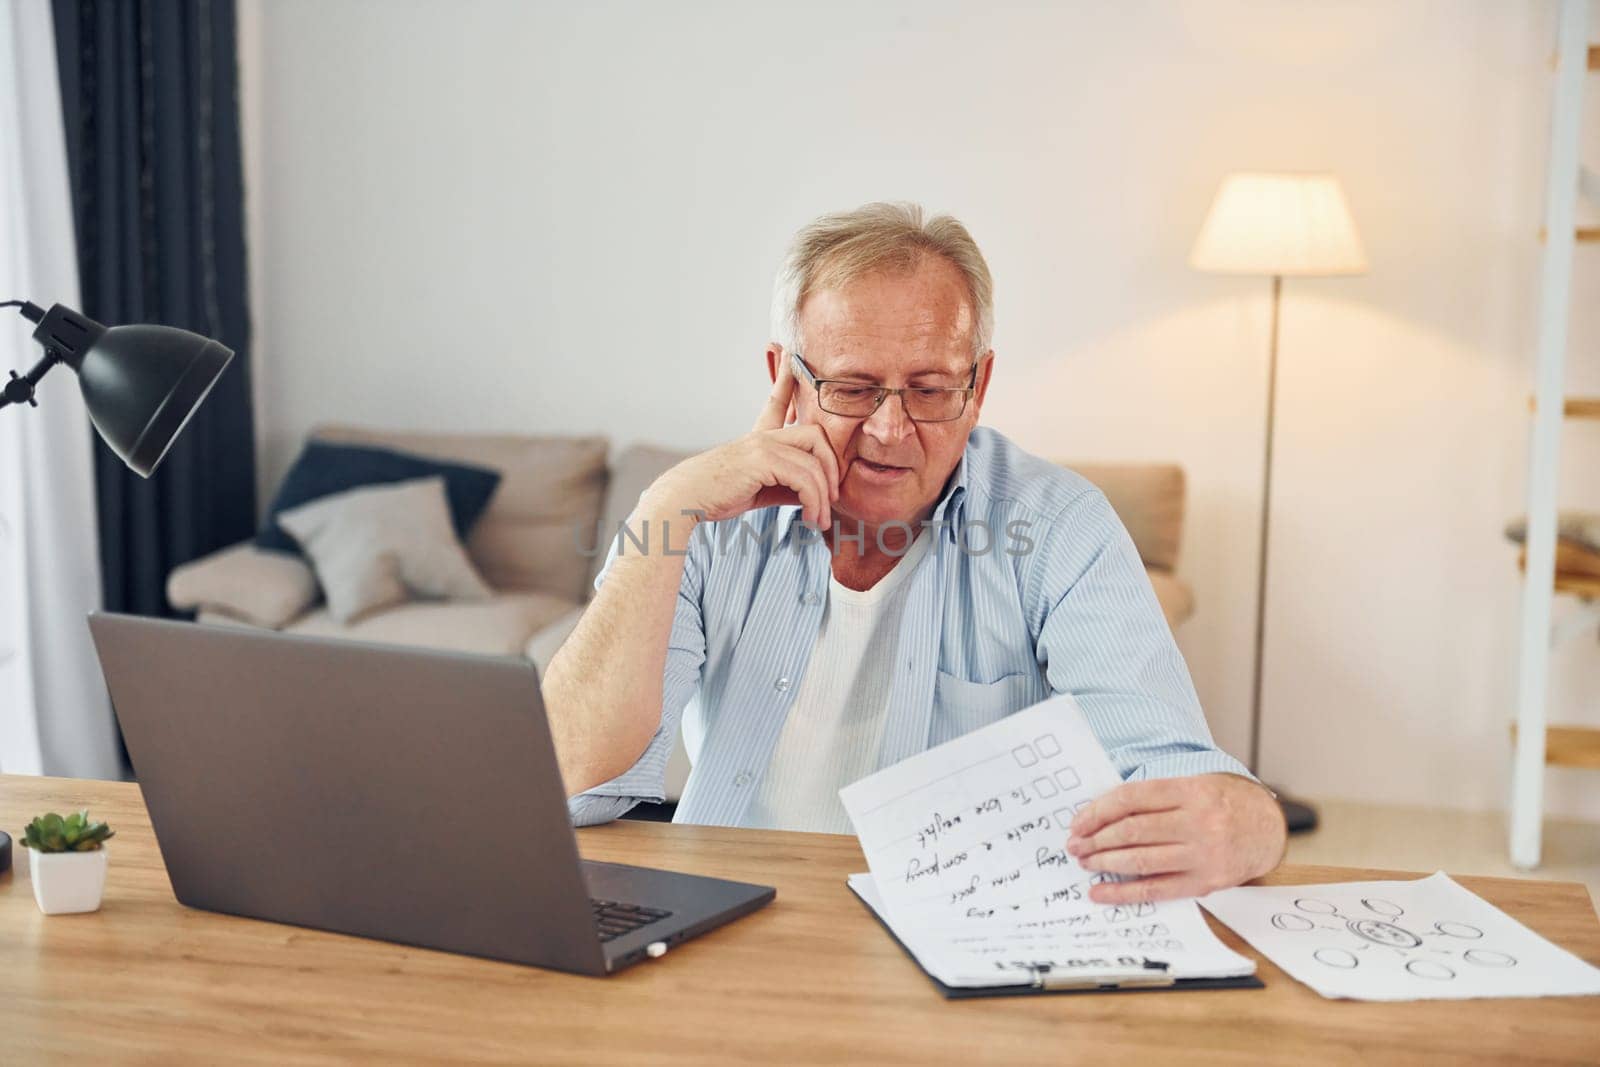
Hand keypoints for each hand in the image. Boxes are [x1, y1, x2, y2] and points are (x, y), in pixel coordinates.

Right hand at [639, 353, 840, 529]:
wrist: (684, 499)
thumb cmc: (716, 496)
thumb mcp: (757, 490)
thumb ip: (784, 487)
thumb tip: (811, 498)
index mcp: (758, 439)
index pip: (777, 403)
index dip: (786, 380)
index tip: (791, 358)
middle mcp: (762, 437)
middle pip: (815, 435)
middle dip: (832, 465)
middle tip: (834, 496)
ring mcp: (762, 445)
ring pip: (814, 463)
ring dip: (823, 495)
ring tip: (821, 520)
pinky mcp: (762, 461)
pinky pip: (804, 479)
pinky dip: (814, 501)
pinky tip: (811, 518)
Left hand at [1065, 773, 1286, 904]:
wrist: (1266, 829)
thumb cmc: (1220, 804)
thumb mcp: (1192, 785)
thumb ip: (1153, 796)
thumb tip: (1099, 814)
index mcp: (1190, 791)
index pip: (1131, 798)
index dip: (1098, 811)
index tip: (1077, 822)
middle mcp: (1198, 822)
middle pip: (1133, 830)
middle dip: (1096, 839)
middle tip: (1075, 845)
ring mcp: (1203, 854)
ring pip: (1141, 860)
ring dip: (1105, 862)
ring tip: (1084, 862)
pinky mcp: (1205, 882)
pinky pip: (1156, 890)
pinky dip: (1124, 893)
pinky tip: (1101, 892)